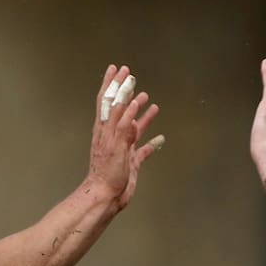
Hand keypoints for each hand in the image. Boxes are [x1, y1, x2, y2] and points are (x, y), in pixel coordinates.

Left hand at [87, 65, 163, 210]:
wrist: (106, 196)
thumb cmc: (106, 172)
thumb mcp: (115, 145)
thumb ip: (123, 124)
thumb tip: (131, 102)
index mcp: (106, 128)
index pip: (109, 100)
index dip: (113, 84)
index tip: (119, 69)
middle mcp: (113, 134)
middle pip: (120, 108)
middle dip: (125, 92)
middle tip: (131, 77)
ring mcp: (123, 147)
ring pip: (134, 126)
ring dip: (141, 113)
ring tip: (150, 101)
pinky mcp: (131, 161)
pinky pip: (144, 149)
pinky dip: (152, 142)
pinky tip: (159, 138)